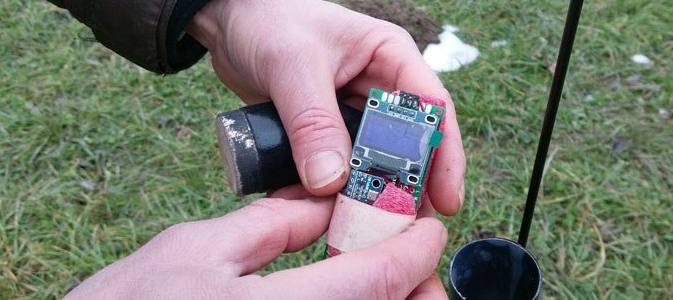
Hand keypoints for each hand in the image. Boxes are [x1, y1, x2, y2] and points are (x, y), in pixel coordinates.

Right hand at [66, 186, 447, 298]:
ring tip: (381, 272)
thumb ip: (275, 224)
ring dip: (387, 299)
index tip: (426, 226)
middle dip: (413, 285)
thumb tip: (327, 203)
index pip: (377, 278)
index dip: (413, 248)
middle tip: (408, 255)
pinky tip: (344, 291)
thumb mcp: (199, 247)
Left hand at [186, 0, 465, 214]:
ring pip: (374, 162)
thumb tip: (330, 182)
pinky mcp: (326, 132)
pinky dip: (332, 191)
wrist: (227, 21)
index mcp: (390, 56)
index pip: (433, 107)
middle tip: (409, 227)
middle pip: (408, 144)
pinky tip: (327, 216)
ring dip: (370, 194)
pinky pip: (337, 168)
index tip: (445, 199)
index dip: (444, 155)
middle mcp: (379, 87)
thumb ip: (313, 123)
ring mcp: (352, 113)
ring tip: (373, 231)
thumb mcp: (293, 66)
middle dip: (409, 186)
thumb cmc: (267, 20)